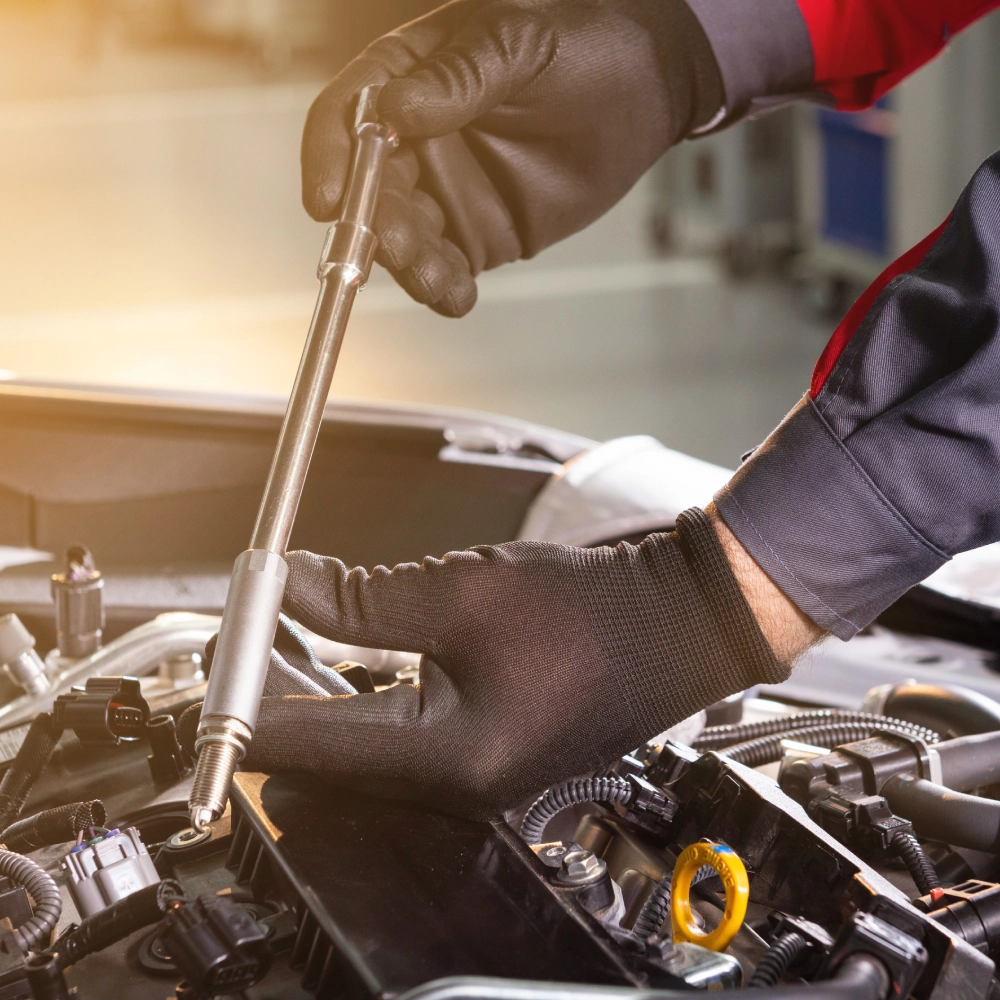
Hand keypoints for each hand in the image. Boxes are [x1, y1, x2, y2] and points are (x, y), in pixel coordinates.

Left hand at [204, 508, 790, 819]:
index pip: (310, 743)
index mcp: (452, 759)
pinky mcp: (482, 751)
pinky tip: (339, 655)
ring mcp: (472, 775)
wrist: (677, 620)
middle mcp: (457, 785)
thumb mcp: (465, 592)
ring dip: (313, 693)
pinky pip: (394, 738)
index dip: (247, 697)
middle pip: (325, 757)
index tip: (217, 654)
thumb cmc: (596, 611)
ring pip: (356, 748)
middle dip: (273, 696)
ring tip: (280, 634)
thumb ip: (361, 598)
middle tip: (243, 638)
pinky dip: (355, 696)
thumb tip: (287, 587)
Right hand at [302, 0, 722, 315]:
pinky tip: (458, 298)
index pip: (348, 118)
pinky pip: (449, 269)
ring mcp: (445, 192)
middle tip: (401, 247)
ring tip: (439, 278)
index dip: (329, 160)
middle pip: (370, 191)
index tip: (327, 200)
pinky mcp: (476, 235)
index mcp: (409, 79)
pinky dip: (446, 290)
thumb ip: (458, 78)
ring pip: (406, 239)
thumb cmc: (581, 42)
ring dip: (411, 265)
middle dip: (376, 226)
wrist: (645, 89)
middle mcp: (415, 141)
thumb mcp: (519, 43)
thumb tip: (394, 111)